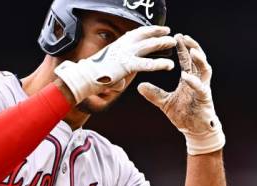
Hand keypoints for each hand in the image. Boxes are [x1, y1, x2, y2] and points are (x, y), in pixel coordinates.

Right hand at [54, 26, 176, 103]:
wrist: (83, 78)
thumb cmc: (92, 76)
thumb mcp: (107, 72)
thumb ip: (117, 76)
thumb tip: (120, 84)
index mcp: (117, 45)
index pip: (135, 33)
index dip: (148, 30)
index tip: (158, 29)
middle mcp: (122, 46)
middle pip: (144, 36)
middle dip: (158, 33)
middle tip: (169, 33)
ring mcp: (125, 54)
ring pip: (148, 46)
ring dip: (162, 43)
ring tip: (173, 43)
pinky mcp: (127, 65)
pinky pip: (147, 64)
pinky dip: (159, 64)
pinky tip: (169, 65)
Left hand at [138, 34, 224, 154]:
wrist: (194, 131)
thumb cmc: (184, 116)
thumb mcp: (165, 103)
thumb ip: (154, 94)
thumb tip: (140, 86)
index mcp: (189, 80)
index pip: (187, 60)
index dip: (183, 48)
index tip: (177, 36)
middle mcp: (198, 81)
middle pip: (198, 60)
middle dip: (192, 47)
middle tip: (183, 37)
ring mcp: (203, 89)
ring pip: (205, 70)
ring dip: (199, 59)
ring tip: (191, 50)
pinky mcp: (204, 99)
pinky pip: (201, 88)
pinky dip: (194, 81)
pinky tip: (186, 76)